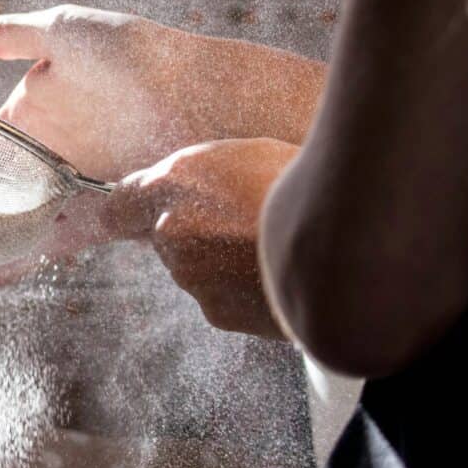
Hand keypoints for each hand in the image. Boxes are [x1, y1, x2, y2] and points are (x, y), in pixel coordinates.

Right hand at [0, 3, 322, 275]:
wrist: (200, 94)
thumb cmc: (137, 52)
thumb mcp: (67, 31)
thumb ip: (15, 35)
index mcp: (39, 109)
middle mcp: (55, 151)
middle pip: (4, 189)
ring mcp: (79, 183)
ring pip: (26, 219)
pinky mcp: (105, 210)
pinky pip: (60, 238)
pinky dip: (29, 257)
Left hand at [104, 138, 298, 337]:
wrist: (347, 243)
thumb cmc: (307, 186)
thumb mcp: (250, 155)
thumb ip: (204, 178)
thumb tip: (191, 192)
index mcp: (174, 183)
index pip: (120, 205)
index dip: (129, 212)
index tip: (133, 218)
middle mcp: (171, 231)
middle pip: (165, 239)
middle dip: (194, 235)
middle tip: (242, 224)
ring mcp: (192, 276)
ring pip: (195, 270)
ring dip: (221, 264)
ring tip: (271, 249)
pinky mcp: (217, 312)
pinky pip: (222, 298)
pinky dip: (243, 291)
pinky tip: (277, 275)